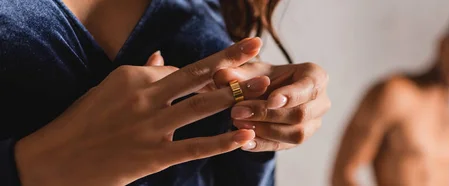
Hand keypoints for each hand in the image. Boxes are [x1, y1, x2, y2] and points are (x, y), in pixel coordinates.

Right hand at [15, 38, 267, 185]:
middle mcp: (144, 95)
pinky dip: (222, 141)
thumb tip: (162, 55)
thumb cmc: (82, 122)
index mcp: (134, 75)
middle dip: (229, 60)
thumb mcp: (108, 88)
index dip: (202, 78)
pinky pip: (194, 146)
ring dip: (235, 95)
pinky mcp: (152, 156)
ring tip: (264, 87)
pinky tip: (245, 136)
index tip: (219, 79)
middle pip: (196, 74)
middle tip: (256, 48)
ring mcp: (150, 126)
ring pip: (201, 106)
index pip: (180, 71)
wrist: (53, 160)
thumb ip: (140, 71)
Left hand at [213, 61, 330, 151]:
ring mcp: (313, 124)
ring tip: (238, 124)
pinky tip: (244, 140)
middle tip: (238, 111)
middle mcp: (321, 102)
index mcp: (316, 77)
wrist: (263, 93)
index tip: (271, 100)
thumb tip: (223, 76)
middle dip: (268, 114)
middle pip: (300, 114)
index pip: (309, 88)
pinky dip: (263, 144)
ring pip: (296, 134)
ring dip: (265, 131)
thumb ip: (237, 72)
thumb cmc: (260, 77)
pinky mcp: (299, 140)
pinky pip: (283, 146)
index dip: (291, 95)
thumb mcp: (248, 70)